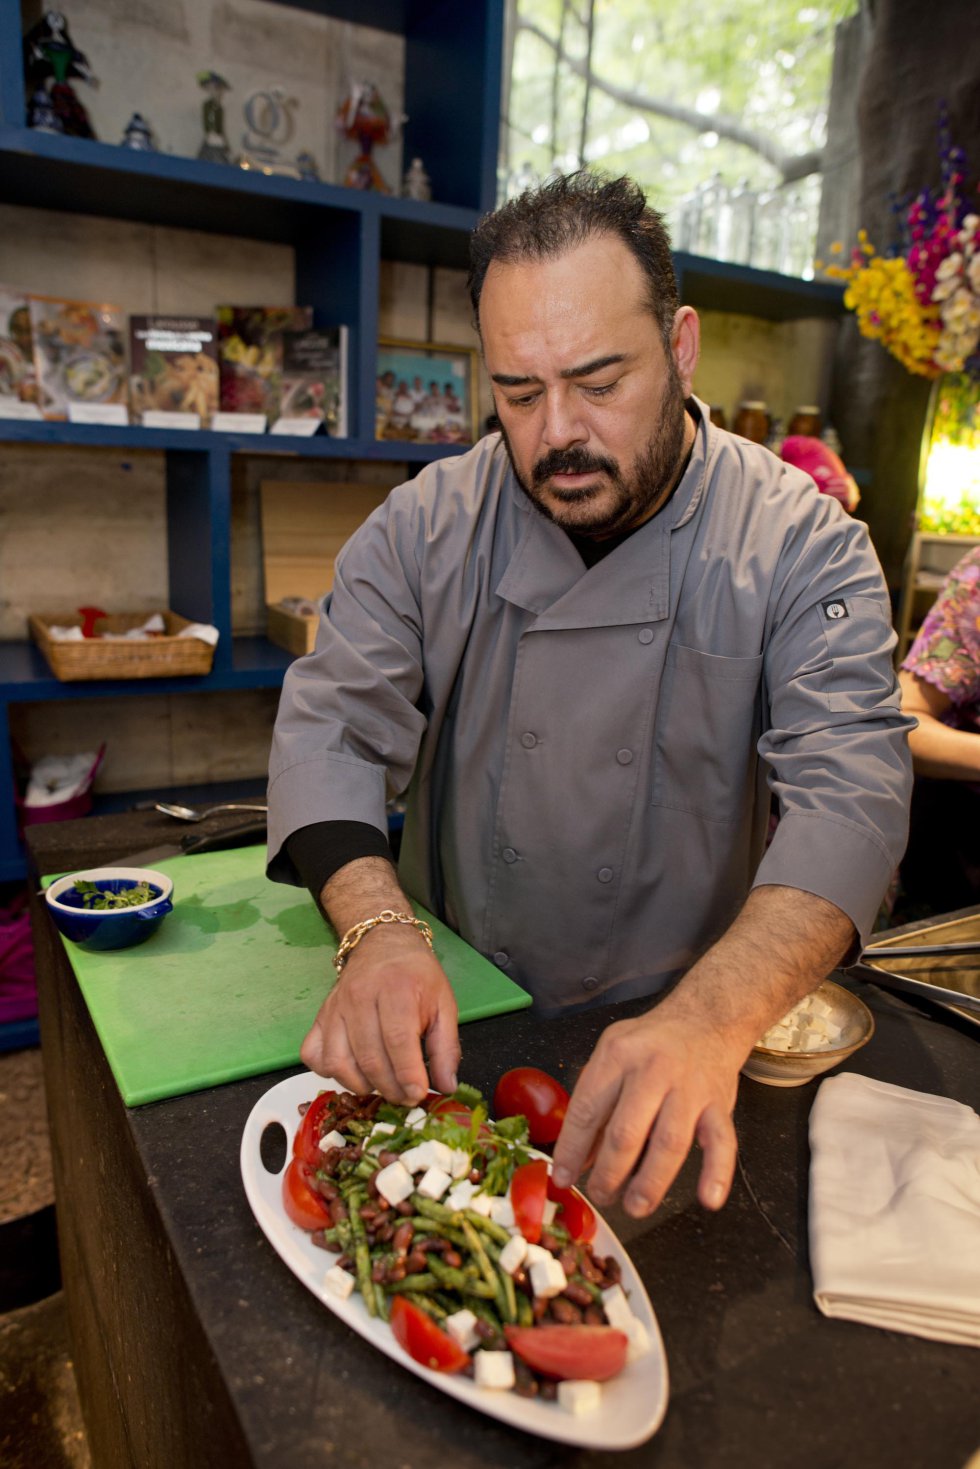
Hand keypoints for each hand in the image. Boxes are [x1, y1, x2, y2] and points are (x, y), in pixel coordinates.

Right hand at [300, 930, 460, 1104]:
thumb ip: (446, 1047)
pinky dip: (330, 1072)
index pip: (397, 1040)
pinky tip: (353, 1071)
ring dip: (361, 1085)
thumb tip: (446, 1087)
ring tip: (383, 1085)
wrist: (383, 944)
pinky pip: (313, 1055)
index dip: (408, 1074)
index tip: (418, 1094)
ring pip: (338, 1062)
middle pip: (369, 1057)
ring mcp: (334, 1008)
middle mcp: (359, 997)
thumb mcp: (444, 1004)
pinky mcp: (319, 1017)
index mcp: (395, 989)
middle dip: (390, 1088)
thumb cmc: (416, 976)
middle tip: (406, 1097)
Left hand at [550, 997, 739, 1217]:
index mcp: (618, 1056)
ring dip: (650, 1183)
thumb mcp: (612, 1055)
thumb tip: (578, 1160)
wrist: (706, 1018)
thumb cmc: (651, 1043)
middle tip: (601, 1197)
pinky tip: (708, 1199)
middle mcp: (653, 1070)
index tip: (564, 1179)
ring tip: (634, 1206)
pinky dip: (717, 1172)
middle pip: (626, 1132)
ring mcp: (689, 1088)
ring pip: (669, 1143)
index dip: (572, 1150)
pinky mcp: (720, 1103)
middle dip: (609, 1174)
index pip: (587, 1110)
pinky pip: (722, 1142)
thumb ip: (596, 1103)